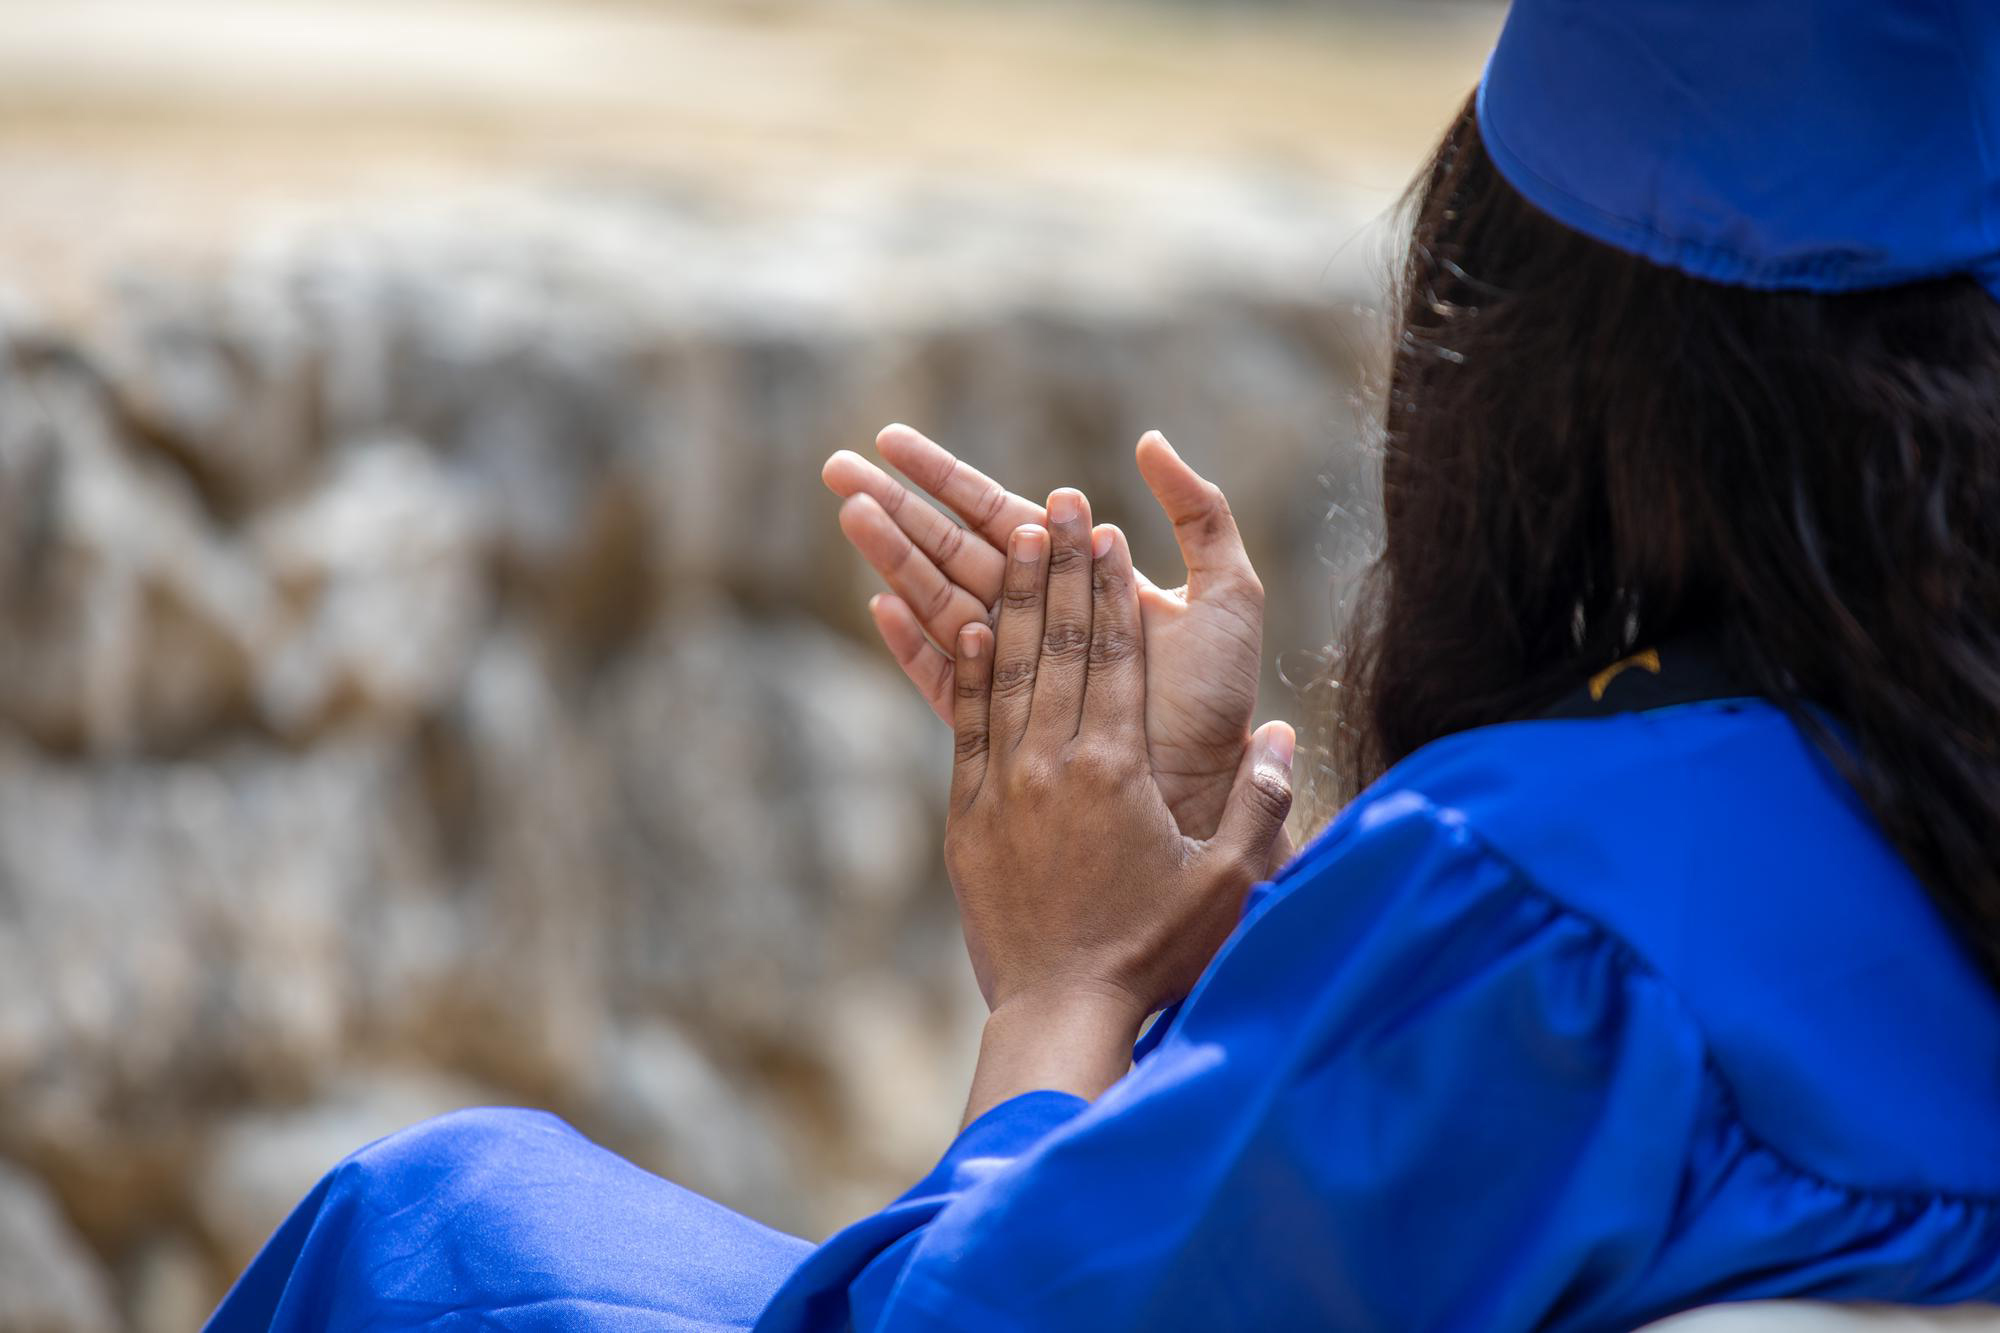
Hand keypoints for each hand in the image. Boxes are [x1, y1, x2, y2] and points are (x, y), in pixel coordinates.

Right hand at [824, 425, 1266, 844]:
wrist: (1211, 788)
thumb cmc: (1220, 698)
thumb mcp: (1228, 593)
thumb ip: (1198, 514)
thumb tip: (1149, 440)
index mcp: (1073, 579)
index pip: (992, 513)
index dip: (940, 475)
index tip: (889, 438)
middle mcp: (1035, 622)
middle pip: (948, 551)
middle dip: (893, 508)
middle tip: (835, 467)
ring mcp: (1014, 677)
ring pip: (938, 603)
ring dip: (892, 558)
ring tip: (849, 514)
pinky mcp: (1002, 732)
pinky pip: (946, 682)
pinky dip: (914, 646)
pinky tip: (880, 606)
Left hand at [944, 486, 1295, 1027]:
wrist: (1058, 1009)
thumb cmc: (1153, 951)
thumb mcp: (1226, 883)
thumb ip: (1259, 804)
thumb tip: (1283, 733)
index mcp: (1118, 769)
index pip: (1115, 655)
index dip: (1108, 586)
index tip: (1105, 529)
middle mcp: (1054, 763)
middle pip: (1058, 643)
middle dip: (1060, 565)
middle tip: (1057, 501)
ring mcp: (1004, 785)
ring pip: (1007, 668)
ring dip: (1013, 596)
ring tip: (1013, 534)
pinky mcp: (967, 813)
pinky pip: (965, 719)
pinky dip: (964, 665)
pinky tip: (964, 620)